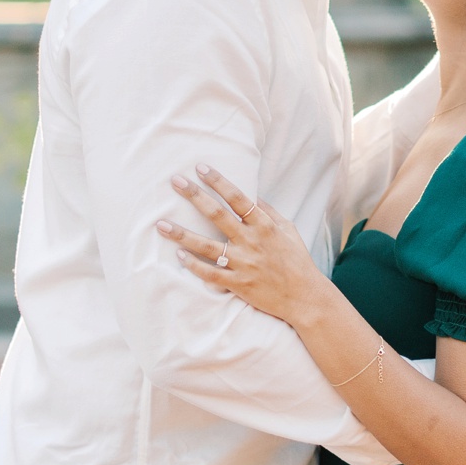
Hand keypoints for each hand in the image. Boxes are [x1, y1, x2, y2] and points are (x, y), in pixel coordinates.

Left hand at [159, 166, 326, 325]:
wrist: (305, 297)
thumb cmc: (296, 261)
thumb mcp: (289, 230)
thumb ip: (269, 212)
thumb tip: (252, 194)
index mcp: (265, 226)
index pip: (238, 198)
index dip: (219, 181)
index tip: (200, 167)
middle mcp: (252, 242)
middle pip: (218, 215)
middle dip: (195, 196)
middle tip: (176, 181)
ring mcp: (244, 264)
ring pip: (207, 246)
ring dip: (182, 235)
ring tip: (161, 224)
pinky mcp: (238, 285)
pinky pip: (211, 274)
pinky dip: (194, 265)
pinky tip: (178, 255)